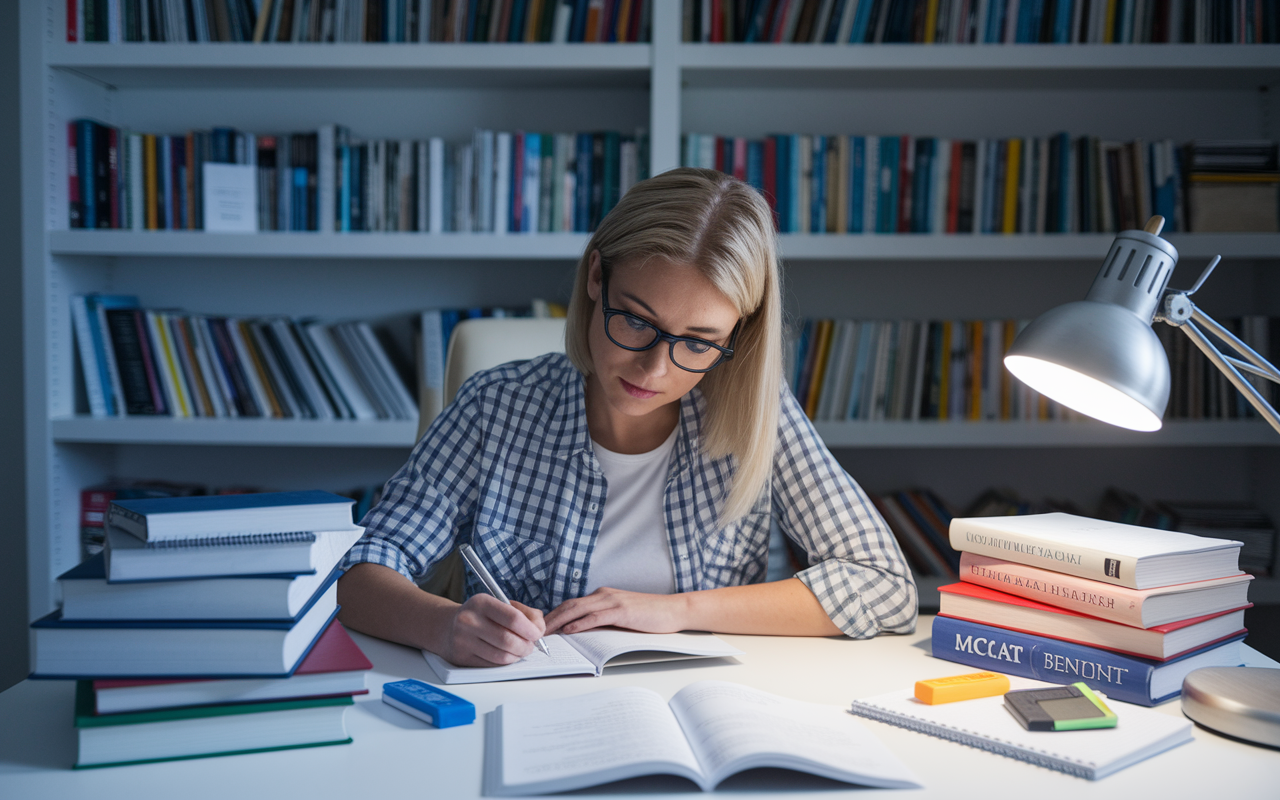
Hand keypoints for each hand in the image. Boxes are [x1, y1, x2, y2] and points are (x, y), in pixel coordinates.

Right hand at [438, 594, 546, 666]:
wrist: (448, 627)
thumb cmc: (482, 616)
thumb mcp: (501, 605)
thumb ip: (526, 613)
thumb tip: (539, 628)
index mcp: (481, 602)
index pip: (513, 618)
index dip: (531, 629)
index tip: (537, 633)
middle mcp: (469, 620)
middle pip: (508, 640)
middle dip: (526, 646)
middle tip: (530, 645)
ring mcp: (463, 640)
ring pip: (502, 656)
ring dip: (517, 656)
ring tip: (519, 650)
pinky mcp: (461, 658)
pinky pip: (492, 665)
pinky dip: (505, 662)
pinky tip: (505, 655)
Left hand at [543, 587, 687, 635]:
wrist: (674, 609)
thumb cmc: (650, 615)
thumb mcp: (621, 616)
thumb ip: (603, 620)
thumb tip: (582, 632)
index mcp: (602, 596)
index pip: (572, 604)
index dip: (554, 615)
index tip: (541, 627)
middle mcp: (603, 595)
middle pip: (569, 605)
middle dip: (550, 618)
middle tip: (534, 632)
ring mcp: (612, 601)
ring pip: (578, 609)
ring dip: (559, 621)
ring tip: (545, 633)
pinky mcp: (621, 610)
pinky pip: (595, 617)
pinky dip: (580, 623)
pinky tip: (569, 630)